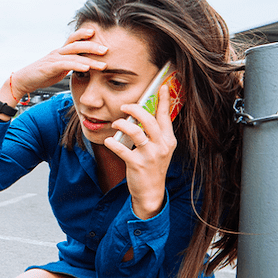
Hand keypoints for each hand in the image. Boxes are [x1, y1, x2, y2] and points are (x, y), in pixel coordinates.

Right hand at [7, 28, 108, 101]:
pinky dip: (77, 65)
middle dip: (93, 46)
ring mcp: (53, 58)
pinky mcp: (49, 67)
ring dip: (90, 58)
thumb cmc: (40, 75)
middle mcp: (57, 52)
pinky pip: (66, 64)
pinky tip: (87, 68)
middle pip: (77, 44)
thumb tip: (82, 66)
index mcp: (60, 51)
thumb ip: (69, 65)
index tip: (100, 35)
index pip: (74, 39)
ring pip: (74, 54)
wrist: (22, 80)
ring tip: (103, 64)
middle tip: (107, 50)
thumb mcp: (58, 69)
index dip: (86, 35)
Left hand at [104, 85, 177, 218]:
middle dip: (135, 109)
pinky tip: (109, 141)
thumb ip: (155, 134)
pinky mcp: (137, 165)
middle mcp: (161, 146)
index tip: (161, 86)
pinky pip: (122, 149)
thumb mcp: (160, 149)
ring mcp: (150, 156)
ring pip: (136, 132)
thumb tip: (144, 115)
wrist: (151, 192)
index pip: (166, 116)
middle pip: (150, 120)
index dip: (163, 100)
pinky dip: (113, 143)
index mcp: (168, 140)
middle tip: (124, 106)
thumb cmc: (152, 168)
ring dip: (123, 124)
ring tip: (115, 123)